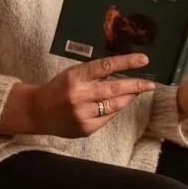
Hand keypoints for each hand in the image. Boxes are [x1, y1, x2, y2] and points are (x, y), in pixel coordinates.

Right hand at [32, 54, 154, 137]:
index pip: (106, 66)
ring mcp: (83, 114)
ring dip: (128, 98)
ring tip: (137, 92)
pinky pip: (107, 118)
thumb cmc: (59, 87)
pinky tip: (118, 104)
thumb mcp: (74, 73)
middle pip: (115, 88)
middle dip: (136, 85)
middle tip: (151, 84)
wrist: (37, 112)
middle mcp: (80, 95)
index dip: (127, 62)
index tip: (144, 59)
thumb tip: (123, 70)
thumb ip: (95, 73)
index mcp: (76, 77)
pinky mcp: (85, 129)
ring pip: (114, 105)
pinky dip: (115, 110)